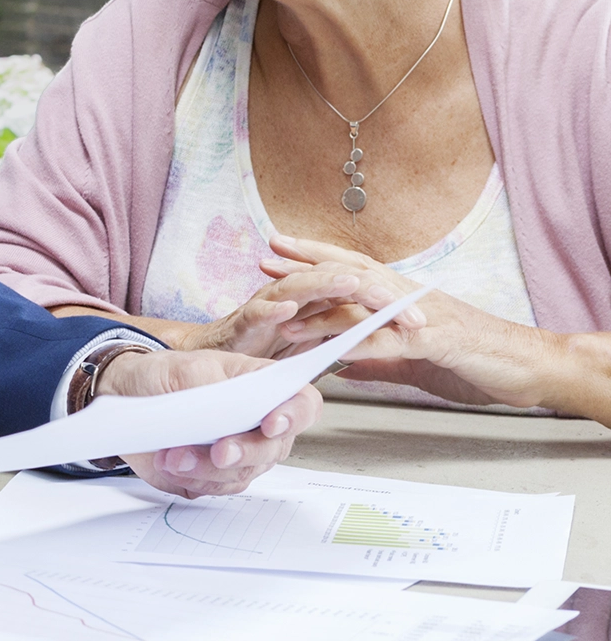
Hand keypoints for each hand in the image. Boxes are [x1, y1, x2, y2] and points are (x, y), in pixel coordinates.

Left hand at [95, 349, 320, 497]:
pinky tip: (169, 464)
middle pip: (274, 448)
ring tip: (173, 456)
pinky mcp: (212, 475)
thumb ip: (211, 386)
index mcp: (260, 387)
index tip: (272, 425)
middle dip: (245, 451)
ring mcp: (237, 453)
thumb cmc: (161, 375)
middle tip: (219, 451)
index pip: (301, 403)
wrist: (124, 397)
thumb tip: (230, 411)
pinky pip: (214, 486)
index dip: (294, 416)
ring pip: (243, 472)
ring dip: (208, 468)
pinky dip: (192, 478)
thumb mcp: (183, 367)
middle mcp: (256, 424)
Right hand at [175, 272, 412, 356]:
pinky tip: (288, 308)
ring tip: (352, 283)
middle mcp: (296, 293)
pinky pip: (258, 311)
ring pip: (300, 286)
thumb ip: (346, 338)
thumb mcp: (319, 346)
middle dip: (370, 289)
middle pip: (336, 280)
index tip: (420, 321)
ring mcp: (269, 303)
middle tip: (401, 305)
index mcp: (317, 298)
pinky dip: (273, 308)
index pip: (358, 290)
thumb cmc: (267, 350)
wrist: (221, 359)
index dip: (389, 300)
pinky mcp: (244, 320)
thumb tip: (384, 341)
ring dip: (326, 283)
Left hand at [261, 237, 553, 408]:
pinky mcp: (435, 341)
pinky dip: (358, 344)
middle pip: (350, 273)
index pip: (351, 271)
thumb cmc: (477, 361)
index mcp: (401, 300)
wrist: (529, 368)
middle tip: (267, 258)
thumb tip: (341, 364)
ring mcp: (420, 317)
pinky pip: (389, 340)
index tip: (276, 257)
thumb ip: (377, 359)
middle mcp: (408, 299)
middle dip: (307, 265)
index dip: (314, 261)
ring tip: (284, 313)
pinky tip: (331, 351)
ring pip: (363, 304)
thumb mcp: (415, 361)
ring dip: (321, 308)